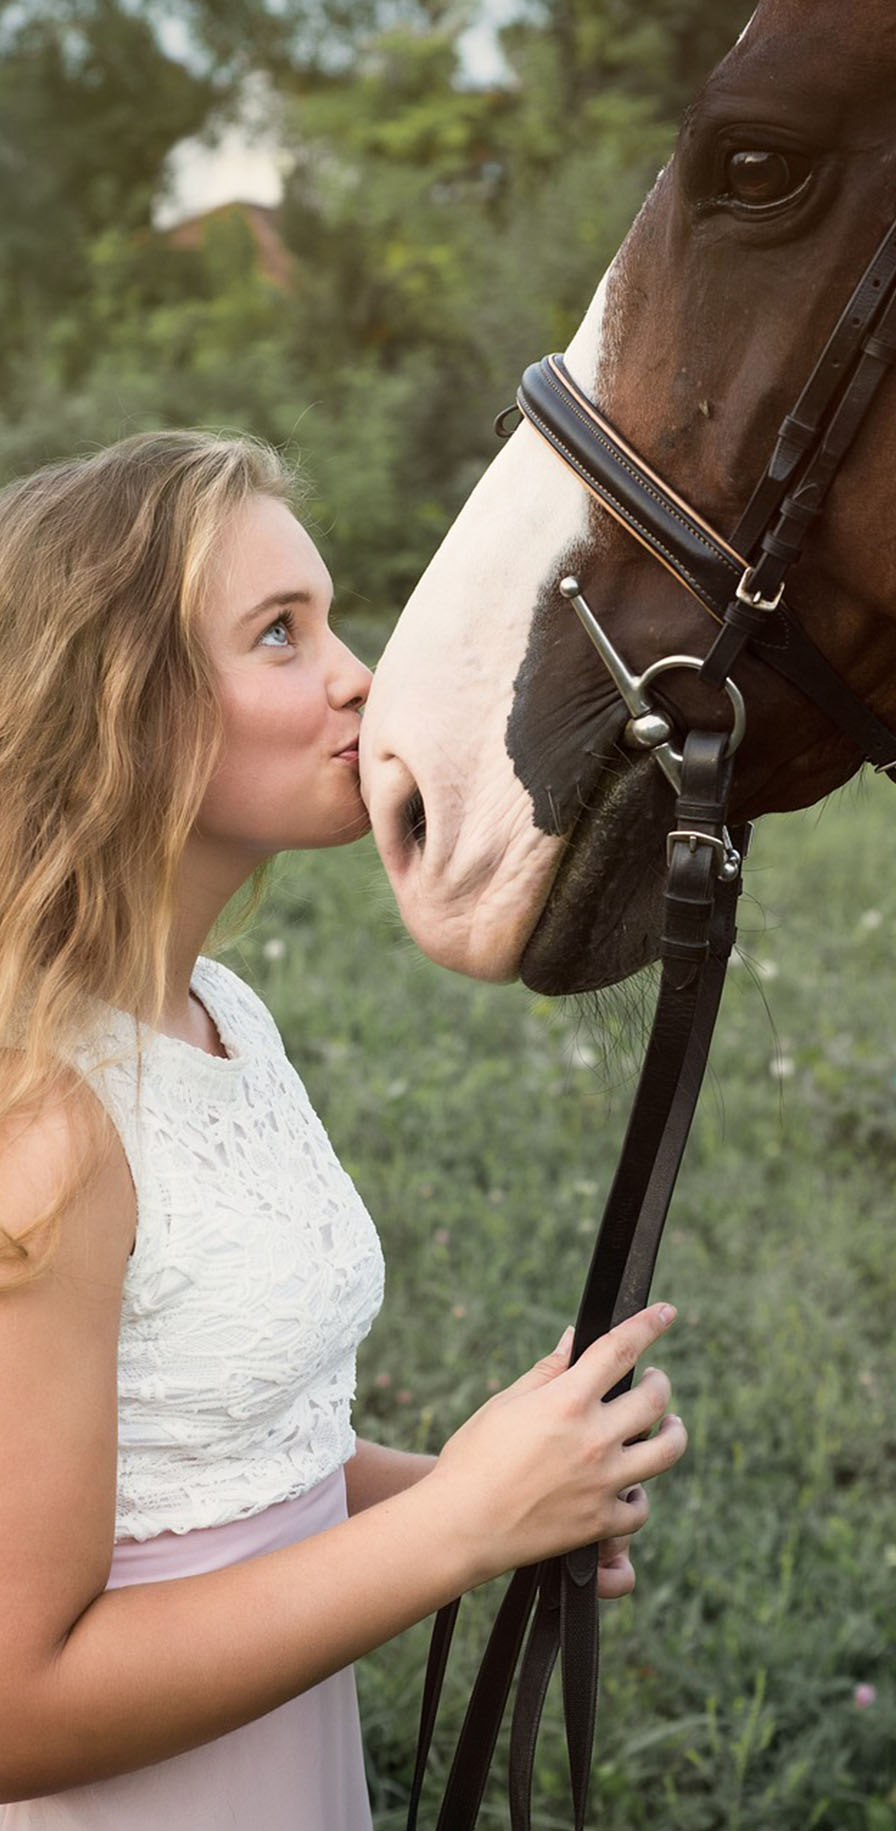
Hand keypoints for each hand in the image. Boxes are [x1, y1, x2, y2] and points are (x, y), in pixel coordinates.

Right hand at [430, 1304, 686, 1587]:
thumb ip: (546, 1372)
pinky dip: (639, 1494)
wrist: (459, 1526)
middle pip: (654, 1399)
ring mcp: (601, 1482)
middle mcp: (593, 1438)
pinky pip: (640, 1507)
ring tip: (669, 1424)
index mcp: (566, 1401)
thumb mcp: (504, 1405)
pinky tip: (634, 1484)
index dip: (648, 1324)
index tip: (665, 1312)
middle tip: (652, 1378)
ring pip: (667, 1450)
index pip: (620, 1349)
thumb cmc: (472, 1460)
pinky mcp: (599, 1522)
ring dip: (673, 1431)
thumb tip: (572, 1340)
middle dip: (659, 1381)